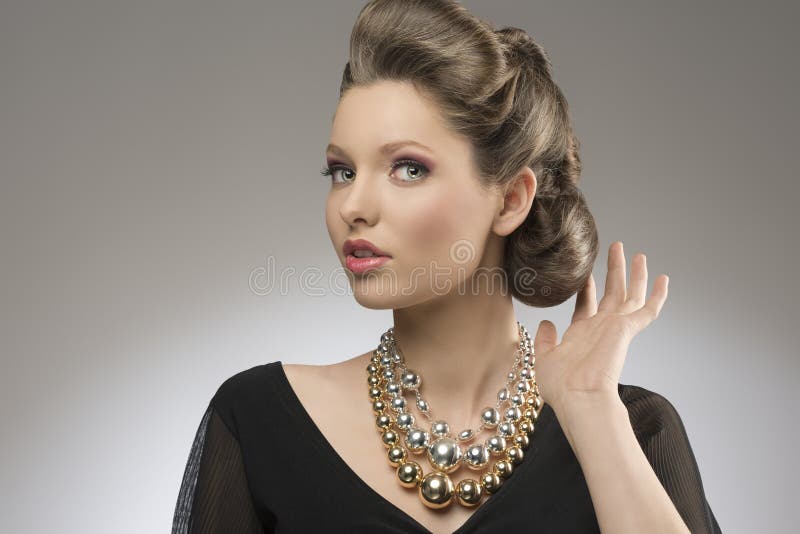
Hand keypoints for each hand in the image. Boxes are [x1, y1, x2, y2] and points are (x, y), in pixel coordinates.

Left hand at [532, 241, 669, 413]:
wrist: (579, 398)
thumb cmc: (561, 387)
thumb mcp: (544, 357)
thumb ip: (545, 339)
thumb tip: (546, 324)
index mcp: (582, 335)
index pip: (586, 306)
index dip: (586, 289)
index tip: (586, 275)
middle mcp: (601, 329)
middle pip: (612, 293)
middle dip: (614, 271)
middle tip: (617, 248)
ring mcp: (615, 328)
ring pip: (630, 295)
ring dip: (634, 274)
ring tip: (637, 253)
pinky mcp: (627, 329)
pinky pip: (647, 309)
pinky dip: (658, 295)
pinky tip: (664, 279)